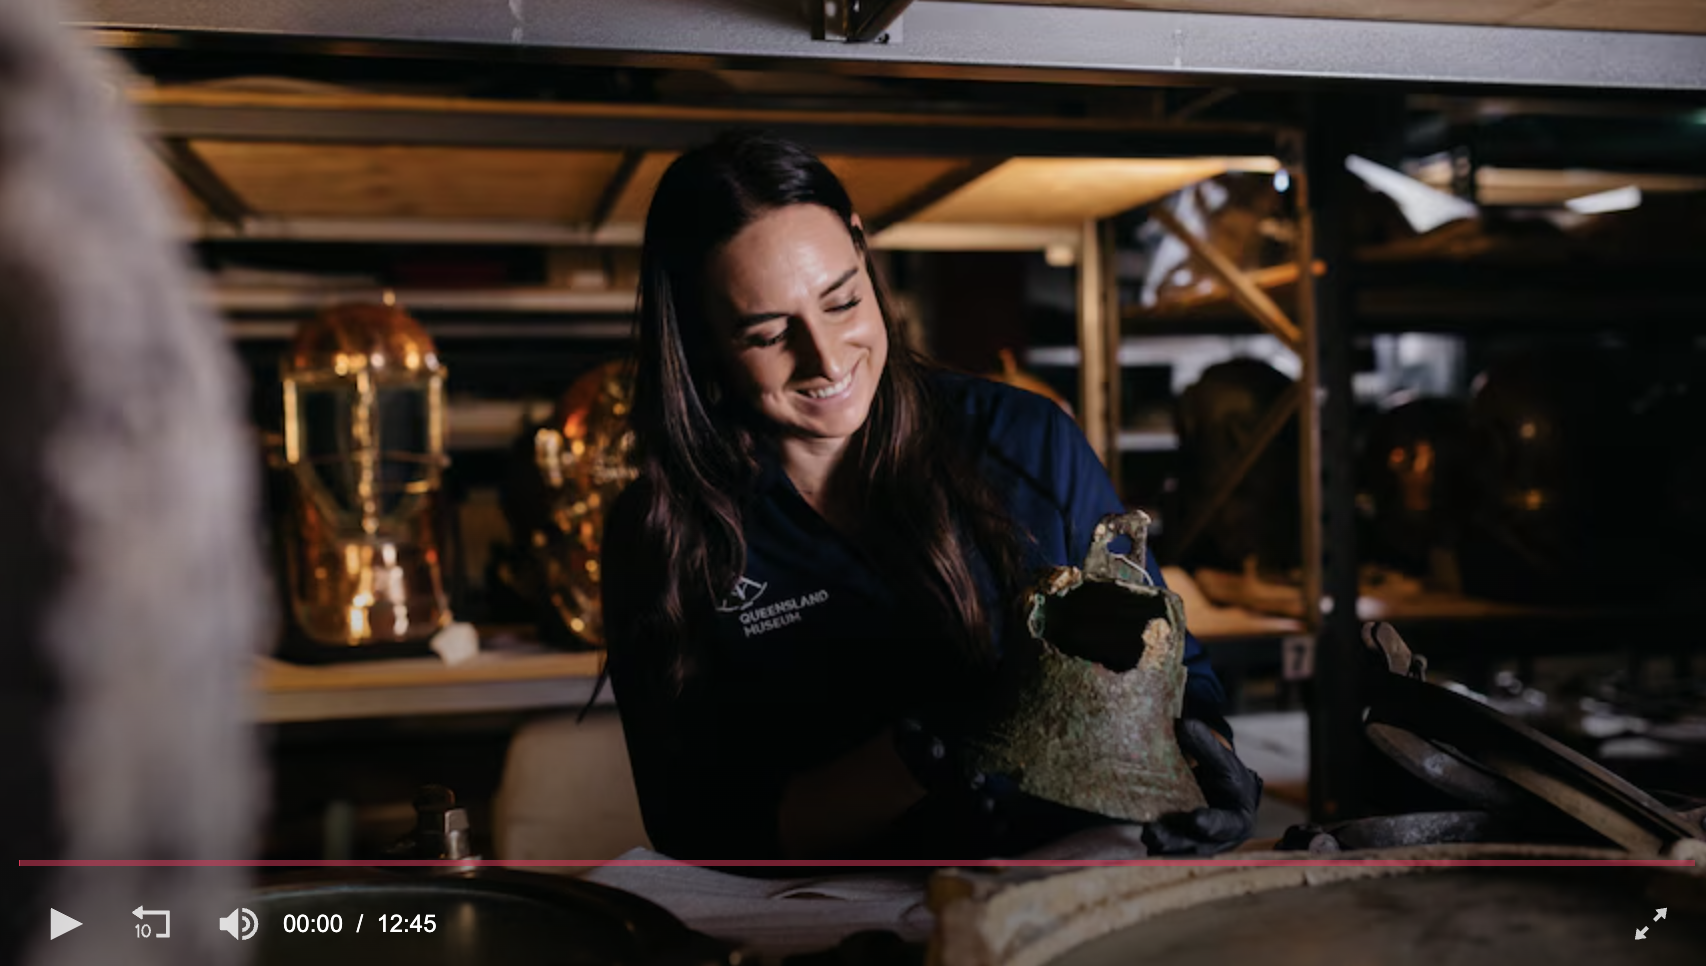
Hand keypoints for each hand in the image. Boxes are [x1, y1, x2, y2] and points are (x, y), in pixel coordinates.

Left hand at [1142, 718, 1263, 855]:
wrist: (1223, 795)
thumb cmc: (1227, 777)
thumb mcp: (1223, 761)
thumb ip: (1205, 746)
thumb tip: (1181, 724)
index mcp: (1236, 819)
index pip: (1225, 824)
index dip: (1211, 823)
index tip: (1196, 819)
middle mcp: (1218, 840)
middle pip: (1197, 844)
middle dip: (1175, 841)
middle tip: (1153, 833)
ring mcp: (1198, 846)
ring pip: (1179, 852)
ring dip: (1162, 846)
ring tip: (1146, 835)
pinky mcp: (1180, 848)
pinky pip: (1167, 851)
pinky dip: (1156, 846)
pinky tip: (1144, 837)